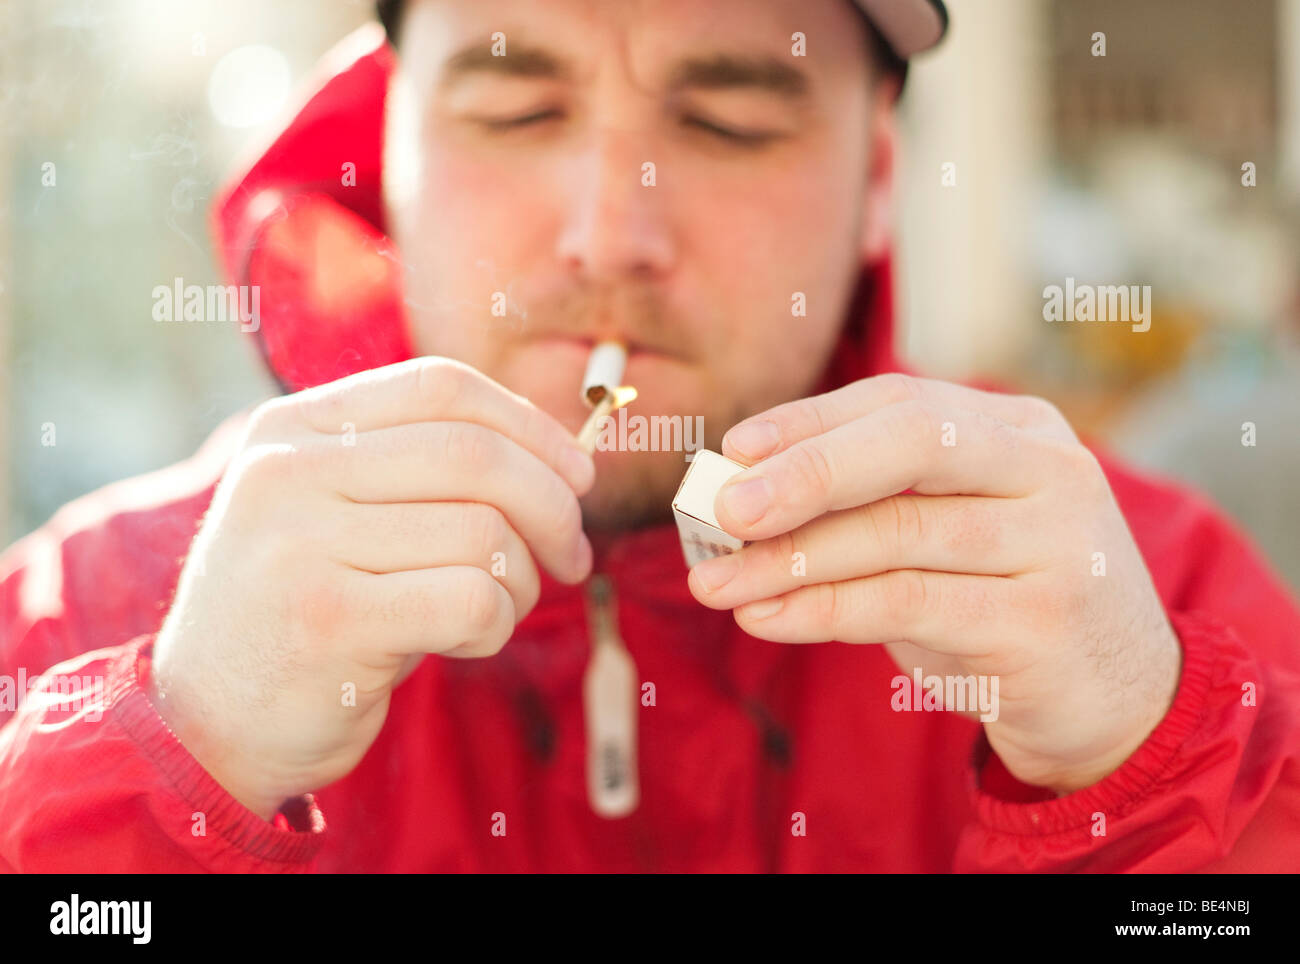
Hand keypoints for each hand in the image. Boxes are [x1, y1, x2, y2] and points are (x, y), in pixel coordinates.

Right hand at [149, 357, 594, 819]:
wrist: (205, 727)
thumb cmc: (307, 615)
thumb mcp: (337, 517)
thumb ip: (418, 472)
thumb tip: (561, 460)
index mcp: (293, 429)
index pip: (441, 386)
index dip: (529, 425)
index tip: (577, 475)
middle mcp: (288, 471)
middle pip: (475, 455)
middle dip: (552, 506)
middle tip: (570, 555)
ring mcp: (300, 543)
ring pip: (484, 533)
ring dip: (520, 581)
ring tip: (494, 610)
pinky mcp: (326, 621)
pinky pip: (472, 599)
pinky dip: (496, 625)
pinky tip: (466, 642)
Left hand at [687, 373, 1181, 793]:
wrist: (1118, 701)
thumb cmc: (1002, 604)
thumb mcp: (949, 536)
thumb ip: (873, 505)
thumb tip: (743, 501)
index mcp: (1021, 429)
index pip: (900, 401)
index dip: (810, 421)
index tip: (734, 448)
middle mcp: (1048, 468)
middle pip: (911, 442)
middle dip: (805, 472)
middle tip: (724, 508)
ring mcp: (1055, 542)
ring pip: (898, 531)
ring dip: (791, 559)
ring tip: (718, 583)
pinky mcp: (1042, 621)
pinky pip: (907, 603)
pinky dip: (823, 608)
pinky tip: (767, 617)